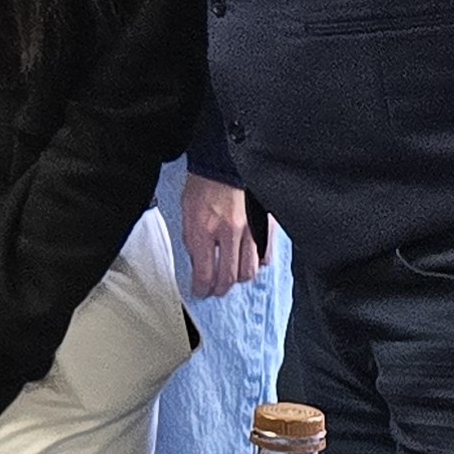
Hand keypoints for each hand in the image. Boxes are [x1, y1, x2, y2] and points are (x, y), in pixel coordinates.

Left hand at [181, 173, 264, 299]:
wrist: (227, 161)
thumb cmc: (204, 183)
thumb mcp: (186, 212)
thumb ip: (192, 239)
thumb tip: (197, 263)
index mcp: (204, 230)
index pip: (204, 273)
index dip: (201, 288)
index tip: (200, 292)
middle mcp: (228, 233)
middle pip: (228, 277)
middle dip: (220, 289)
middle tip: (216, 290)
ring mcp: (251, 230)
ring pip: (249, 270)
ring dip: (239, 279)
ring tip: (232, 279)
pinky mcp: (266, 225)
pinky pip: (265, 255)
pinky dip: (258, 264)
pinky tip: (251, 263)